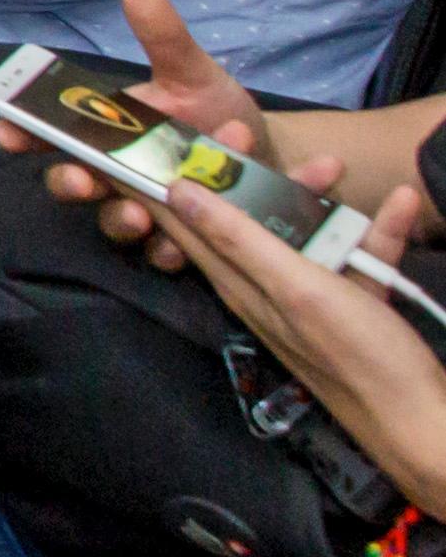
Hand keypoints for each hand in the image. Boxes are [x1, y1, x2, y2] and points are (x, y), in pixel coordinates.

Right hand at [18, 0, 278, 267]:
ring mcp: (150, 215)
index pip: (51, 137)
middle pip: (75, 187)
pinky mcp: (188, 245)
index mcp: (108, 135)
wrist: (274, 157)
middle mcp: (118, 177)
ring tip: (157, 211)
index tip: (8, 133)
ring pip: (119, 227)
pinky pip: (179, 253)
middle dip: (72, 185)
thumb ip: (164, 37)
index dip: (23, 136)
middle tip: (86, 180)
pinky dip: (200, 243)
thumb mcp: (193, 74)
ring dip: (129, 220)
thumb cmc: (218, 113)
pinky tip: (222, 224)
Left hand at [170, 158, 445, 518]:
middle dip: (246, 178)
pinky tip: (404, 205)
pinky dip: (378, 233)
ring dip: (324, 201)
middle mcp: (266, 287)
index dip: (157, 186)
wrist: (424, 421)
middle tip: (241, 135)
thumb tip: (176, 194)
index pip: (181, 226)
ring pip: (306, 233)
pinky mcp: (354, 305)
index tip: (140, 142)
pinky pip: (358, 257)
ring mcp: (312, 296)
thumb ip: (240, 242)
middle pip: (244, 220)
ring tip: (337, 165)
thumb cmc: (358, 355)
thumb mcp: (295, 289)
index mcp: (240, 284)